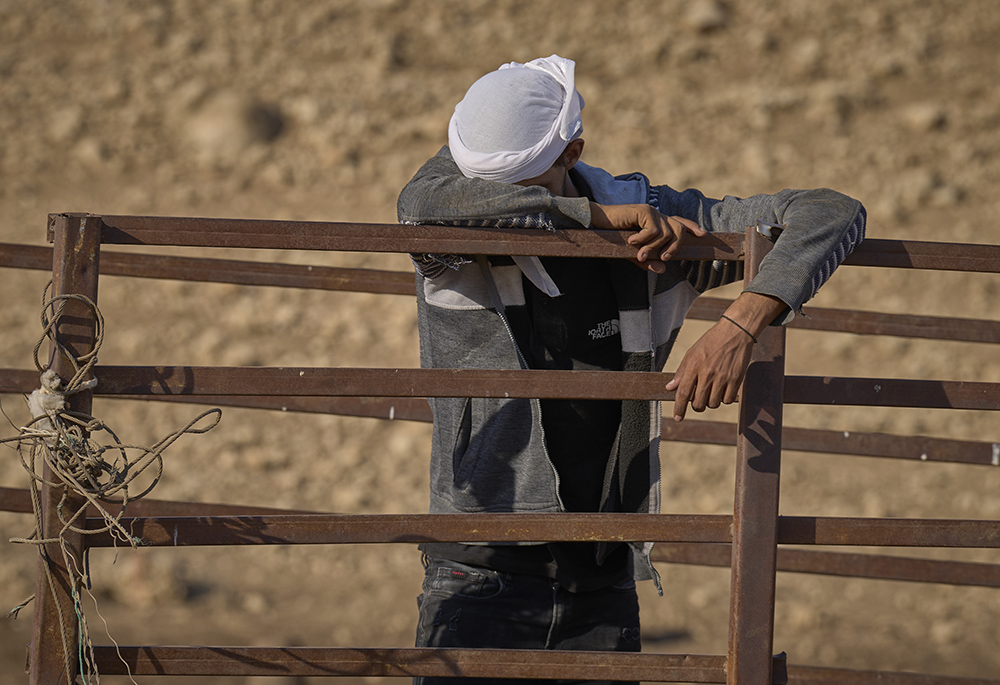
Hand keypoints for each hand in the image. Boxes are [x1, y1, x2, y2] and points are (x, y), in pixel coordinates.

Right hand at [590, 203, 705, 272]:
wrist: (598, 223)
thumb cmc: (614, 236)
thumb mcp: (633, 252)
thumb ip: (648, 260)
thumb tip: (663, 269)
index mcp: (656, 222)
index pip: (678, 222)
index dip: (691, 227)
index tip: (702, 234)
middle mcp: (656, 215)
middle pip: (678, 229)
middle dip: (675, 246)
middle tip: (664, 257)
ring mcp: (651, 211)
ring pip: (665, 233)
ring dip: (653, 247)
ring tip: (639, 254)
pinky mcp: (644, 211)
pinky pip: (653, 230)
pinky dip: (643, 240)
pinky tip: (631, 240)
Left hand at [665, 292, 785, 420]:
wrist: (736, 332)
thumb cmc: (712, 341)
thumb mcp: (692, 353)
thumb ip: (681, 371)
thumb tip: (670, 387)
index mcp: (694, 366)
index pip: (683, 393)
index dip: (679, 408)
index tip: (677, 417)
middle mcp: (707, 373)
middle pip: (698, 403)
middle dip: (696, 406)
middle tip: (698, 401)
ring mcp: (723, 377)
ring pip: (713, 404)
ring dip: (710, 402)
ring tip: (712, 391)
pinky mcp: (736, 379)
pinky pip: (727, 400)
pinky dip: (724, 399)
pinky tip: (723, 390)